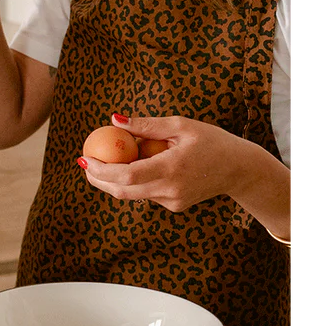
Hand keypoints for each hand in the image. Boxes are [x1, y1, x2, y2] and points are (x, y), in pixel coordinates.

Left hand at [78, 113, 288, 216]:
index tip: (84, 158)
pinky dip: (135, 181)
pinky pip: (147, 194)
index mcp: (171, 168)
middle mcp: (170, 190)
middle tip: (84, 162)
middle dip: (98, 179)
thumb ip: (147, 125)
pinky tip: (136, 165)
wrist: (240, 169)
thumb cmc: (211, 141)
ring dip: (114, 180)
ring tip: (103, 160)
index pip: (126, 176)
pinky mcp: (175, 206)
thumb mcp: (181, 125)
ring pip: (132, 194)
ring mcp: (172, 202)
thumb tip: (114, 120)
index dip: (101, 170)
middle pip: (122, 191)